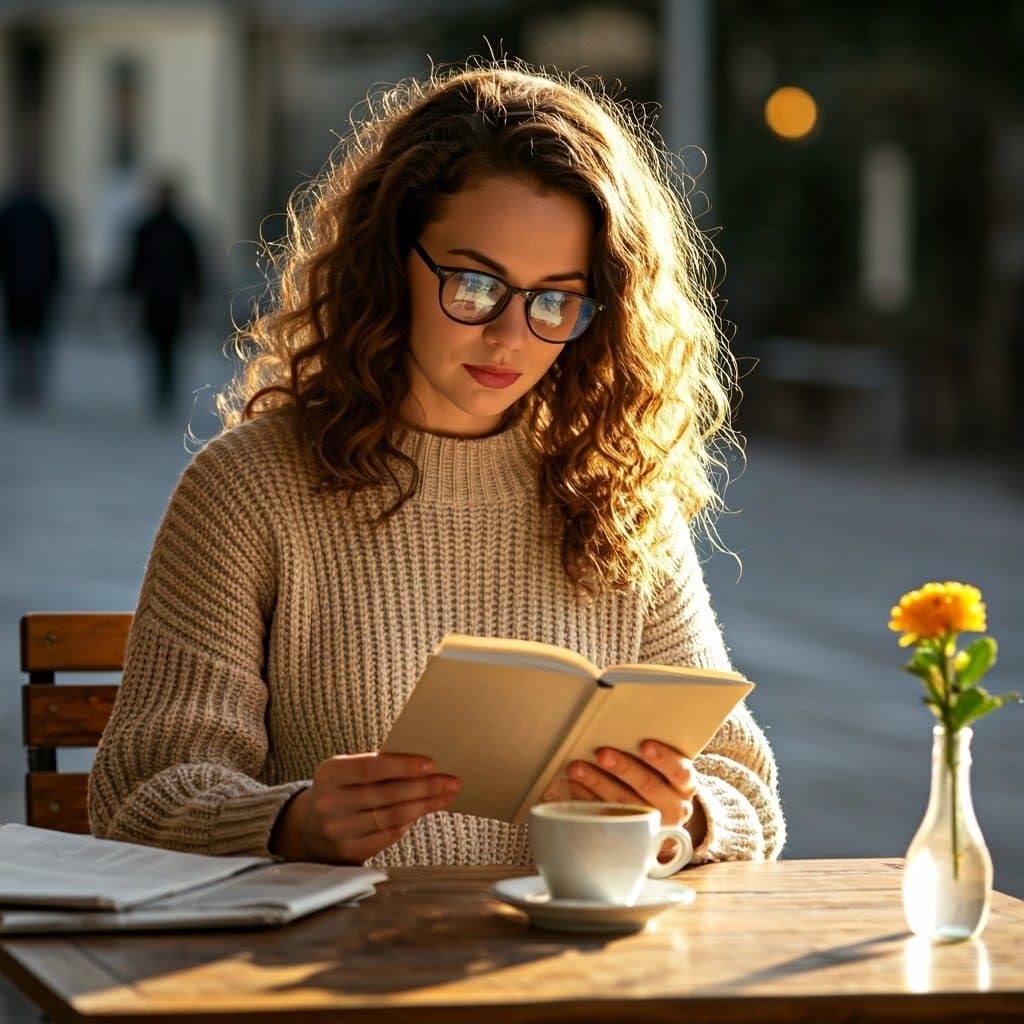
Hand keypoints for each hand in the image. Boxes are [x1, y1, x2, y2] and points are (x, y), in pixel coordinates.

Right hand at [270, 753, 460, 863]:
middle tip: (452, 781)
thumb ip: (376, 764)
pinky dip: (409, 822)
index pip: (371, 768)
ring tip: (447, 795)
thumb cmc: (341, 789)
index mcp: (329, 773)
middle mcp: (330, 803)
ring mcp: (339, 830)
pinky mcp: (349, 852)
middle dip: (425, 787)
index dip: (403, 766)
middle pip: (388, 794)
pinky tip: (424, 812)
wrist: (309, 827)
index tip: (432, 764)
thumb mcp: (347, 770)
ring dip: (425, 805)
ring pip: (393, 816)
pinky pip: (389, 835)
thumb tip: (423, 763)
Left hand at [541, 739, 704, 849]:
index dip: (663, 758)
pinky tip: (569, 786)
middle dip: (623, 769)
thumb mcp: (666, 767)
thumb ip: (653, 751)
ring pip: (623, 803)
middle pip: (647, 787)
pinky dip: (584, 799)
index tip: (645, 745)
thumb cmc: (659, 778)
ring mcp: (649, 824)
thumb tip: (624, 719)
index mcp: (684, 785)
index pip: (679, 771)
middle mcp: (673, 807)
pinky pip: (604, 816)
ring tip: (577, 768)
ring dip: (597, 783)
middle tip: (602, 753)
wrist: (662, 818)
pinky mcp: (626, 834)